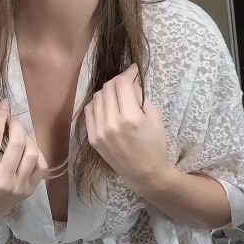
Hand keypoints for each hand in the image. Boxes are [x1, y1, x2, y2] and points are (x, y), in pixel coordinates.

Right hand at [0, 100, 47, 218]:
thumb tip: (3, 119)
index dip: (0, 117)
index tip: (4, 104)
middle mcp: (3, 179)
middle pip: (17, 143)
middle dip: (16, 126)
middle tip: (13, 121)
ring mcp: (19, 186)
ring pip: (32, 153)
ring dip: (27, 138)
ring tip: (21, 134)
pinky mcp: (30, 189)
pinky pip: (42, 166)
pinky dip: (37, 153)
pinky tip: (30, 148)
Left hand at [84, 64, 171, 195]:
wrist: (144, 173)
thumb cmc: (155, 145)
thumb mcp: (155, 117)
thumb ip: (140, 97)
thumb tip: (129, 82)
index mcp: (130, 118)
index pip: (122, 84)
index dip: (128, 73)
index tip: (134, 70)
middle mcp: (111, 124)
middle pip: (107, 88)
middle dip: (118, 81)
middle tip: (127, 82)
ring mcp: (99, 132)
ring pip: (96, 97)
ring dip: (107, 91)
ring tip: (117, 95)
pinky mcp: (92, 138)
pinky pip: (89, 111)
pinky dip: (97, 104)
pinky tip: (107, 105)